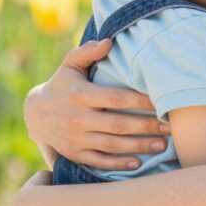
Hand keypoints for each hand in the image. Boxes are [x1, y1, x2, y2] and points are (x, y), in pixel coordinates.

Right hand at [23, 38, 170, 170]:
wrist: (35, 115)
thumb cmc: (62, 85)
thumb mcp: (69, 65)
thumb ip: (87, 52)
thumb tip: (109, 41)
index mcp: (81, 95)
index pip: (116, 98)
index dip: (141, 101)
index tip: (162, 101)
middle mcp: (79, 118)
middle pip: (119, 124)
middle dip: (147, 126)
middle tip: (170, 127)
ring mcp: (76, 139)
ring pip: (113, 145)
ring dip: (139, 146)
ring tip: (162, 145)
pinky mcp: (75, 154)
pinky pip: (99, 161)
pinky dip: (118, 164)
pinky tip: (138, 163)